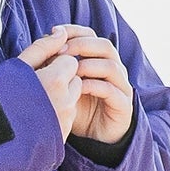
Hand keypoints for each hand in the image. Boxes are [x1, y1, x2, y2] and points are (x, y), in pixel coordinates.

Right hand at [18, 33, 80, 138]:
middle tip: (36, 87)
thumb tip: (61, 32)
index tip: (37, 71)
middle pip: (75, 80)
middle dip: (61, 80)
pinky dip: (57, 114)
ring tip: (35, 103)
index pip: (69, 61)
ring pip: (72, 99)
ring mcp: (65, 120)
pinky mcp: (63, 135)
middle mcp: (66, 101)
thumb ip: (42, 47)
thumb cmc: (0, 98)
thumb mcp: (18, 66)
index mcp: (55, 80)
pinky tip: (37, 118)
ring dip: (60, 97)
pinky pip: (67, 117)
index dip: (54, 63)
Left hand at [40, 23, 133, 145]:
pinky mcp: (123, 105)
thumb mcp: (63, 84)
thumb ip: (56, 64)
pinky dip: (94, 87)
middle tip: (61, 53)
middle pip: (104, 46)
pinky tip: (79, 90)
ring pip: (111, 66)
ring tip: (70, 73)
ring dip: (89, 66)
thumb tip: (46, 40)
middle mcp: (114, 69)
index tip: (55, 33)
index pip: (92, 35)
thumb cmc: (77, 108)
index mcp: (100, 59)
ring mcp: (121, 87)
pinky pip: (111, 90)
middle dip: (81, 46)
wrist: (94, 139)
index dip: (75, 31)